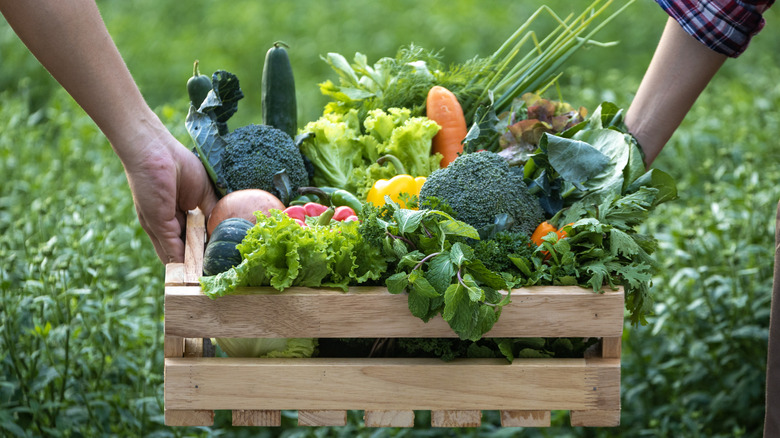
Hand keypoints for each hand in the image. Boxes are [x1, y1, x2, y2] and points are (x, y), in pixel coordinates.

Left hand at [123, 129, 216, 263]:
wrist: (154, 150)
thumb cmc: (178, 163)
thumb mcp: (203, 192)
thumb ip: (213, 212)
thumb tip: (223, 231)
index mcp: (177, 215)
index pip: (192, 240)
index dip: (204, 251)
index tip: (219, 262)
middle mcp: (167, 224)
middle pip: (184, 251)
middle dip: (198, 264)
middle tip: (216, 276)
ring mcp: (161, 227)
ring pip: (178, 254)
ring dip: (192, 267)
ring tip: (208, 279)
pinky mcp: (157, 225)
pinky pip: (173, 249)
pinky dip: (184, 262)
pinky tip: (197, 271)